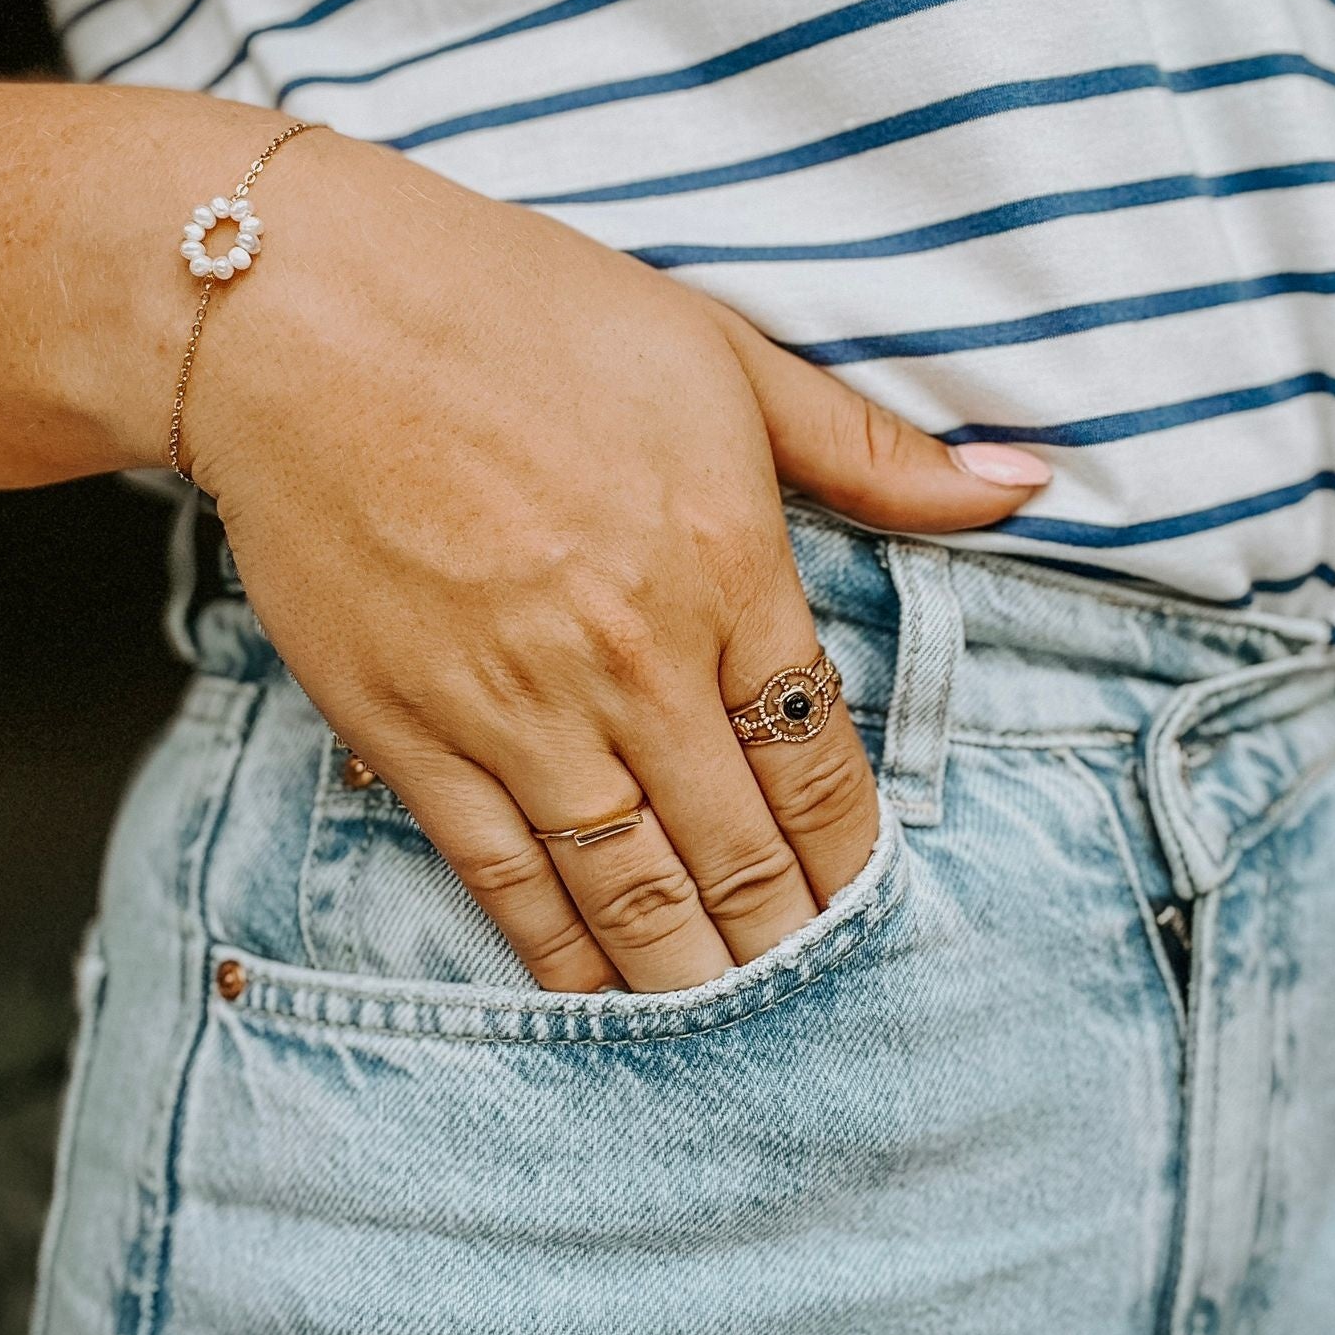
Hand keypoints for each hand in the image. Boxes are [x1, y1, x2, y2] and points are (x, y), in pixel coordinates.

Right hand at [188, 132, 1050, 992]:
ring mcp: (519, 707)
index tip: (866, 903)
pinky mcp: (411, 733)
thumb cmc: (522, 313)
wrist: (308, 316)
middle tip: (814, 992)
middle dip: (786, 934)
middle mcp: (637, 661)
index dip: (852, 853)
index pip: (819, 758)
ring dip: (690, 971)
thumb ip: (872, 448)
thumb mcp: (723, 353)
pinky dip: (557, 948)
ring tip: (727, 1021)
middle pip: (739, 849)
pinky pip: (505, 875)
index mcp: (728, 566)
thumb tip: (1026, 483)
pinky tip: (594, 990)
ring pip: (631, 888)